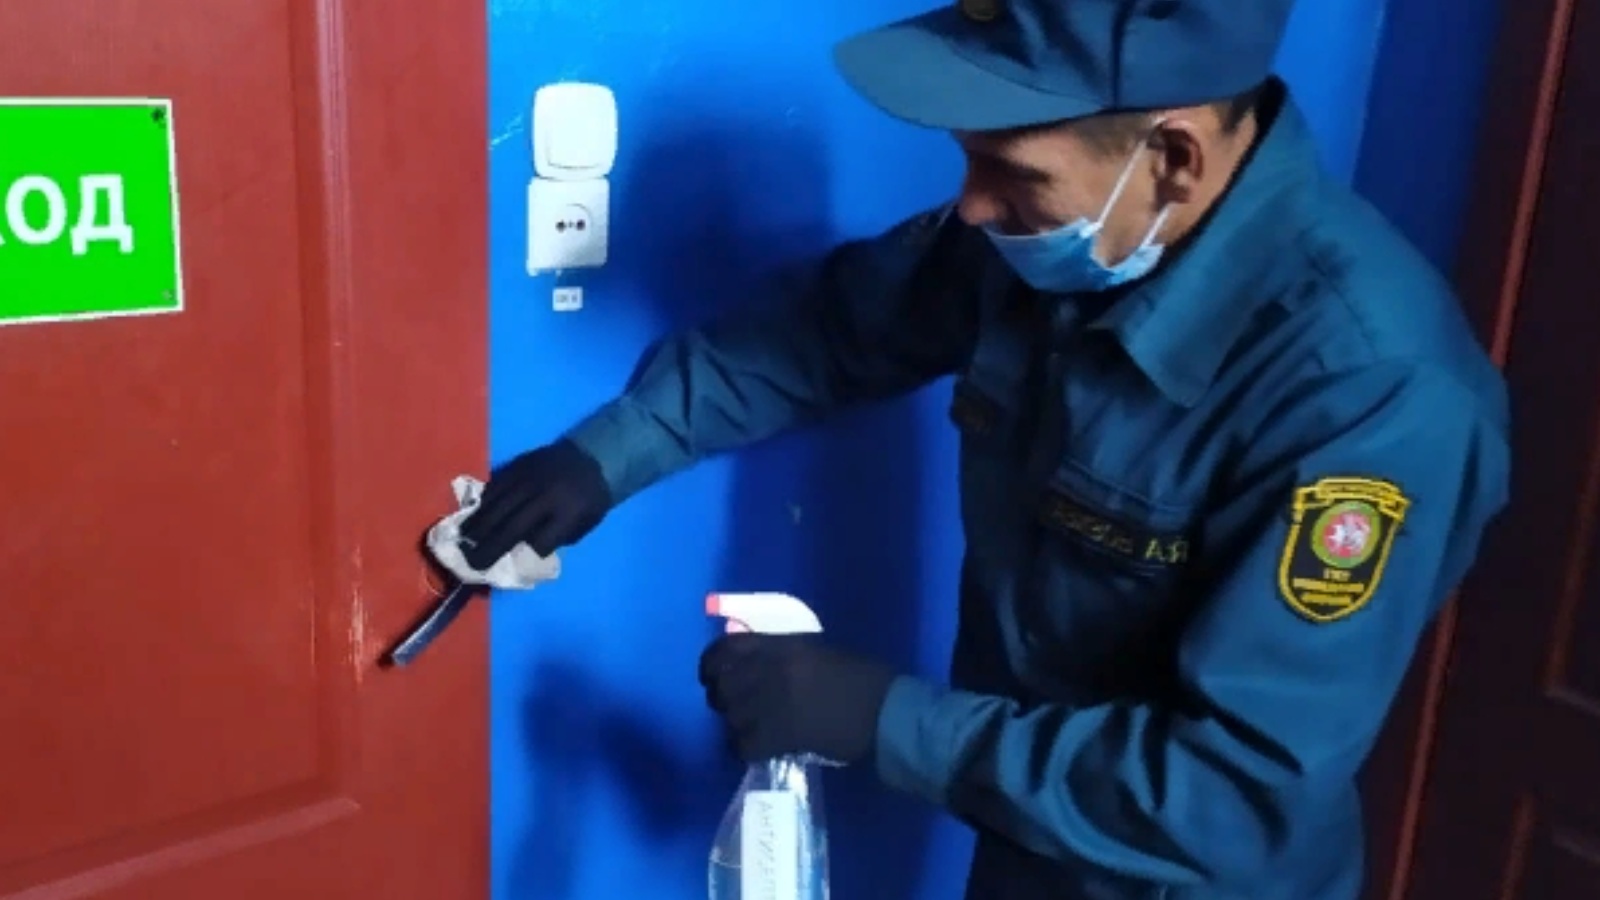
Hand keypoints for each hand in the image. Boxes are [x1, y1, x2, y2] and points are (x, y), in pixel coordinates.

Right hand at [459, 439, 611, 568]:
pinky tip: (473, 513)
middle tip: (471, 560)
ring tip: (463, 538)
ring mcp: (530, 478)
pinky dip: (483, 502)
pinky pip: (495, 486)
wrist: (594, 457)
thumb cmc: (590, 500)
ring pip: (498, 505)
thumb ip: (557, 538)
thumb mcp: (585, 524)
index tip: (508, 563)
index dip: (523, 554)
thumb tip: (523, 551)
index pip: (541, 541)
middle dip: (490, 546)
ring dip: (478, 524)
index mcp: (569, 514)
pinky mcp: (519, 466)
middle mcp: (547, 496)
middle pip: (512, 525)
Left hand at [698, 633, 896, 763]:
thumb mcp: (819, 652)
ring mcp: (773, 704)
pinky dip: (745, 750)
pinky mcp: (780, 737)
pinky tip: (760, 749)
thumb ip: (783, 655)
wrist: (887, 713)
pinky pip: (742, 746)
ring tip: (753, 730)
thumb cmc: (864, 679)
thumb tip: (754, 665)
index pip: (725, 649)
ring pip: (730, 717)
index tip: (711, 676)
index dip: (711, 665)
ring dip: (737, 725)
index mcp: (782, 645)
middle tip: (736, 708)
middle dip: (723, 698)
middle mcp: (770, 671)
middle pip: (722, 685)